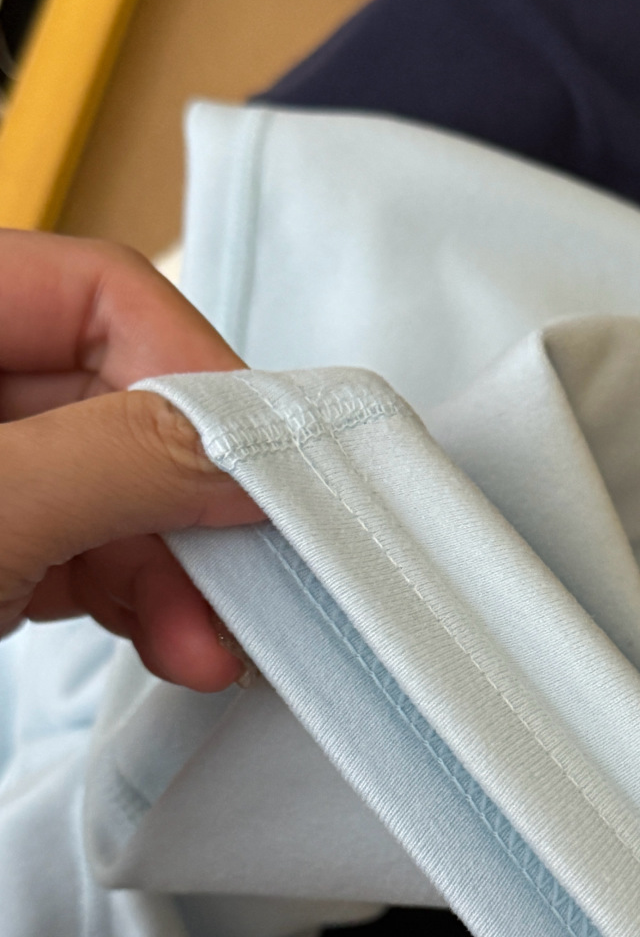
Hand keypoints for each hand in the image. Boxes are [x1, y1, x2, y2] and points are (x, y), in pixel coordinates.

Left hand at [0, 231, 261, 688]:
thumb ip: (118, 461)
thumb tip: (249, 451)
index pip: (98, 292)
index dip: (193, 373)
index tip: (265, 469)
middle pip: (115, 401)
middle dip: (188, 502)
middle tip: (255, 573)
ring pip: (106, 486)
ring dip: (172, 570)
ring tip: (214, 643)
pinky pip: (76, 547)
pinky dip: (132, 597)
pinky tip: (173, 643)